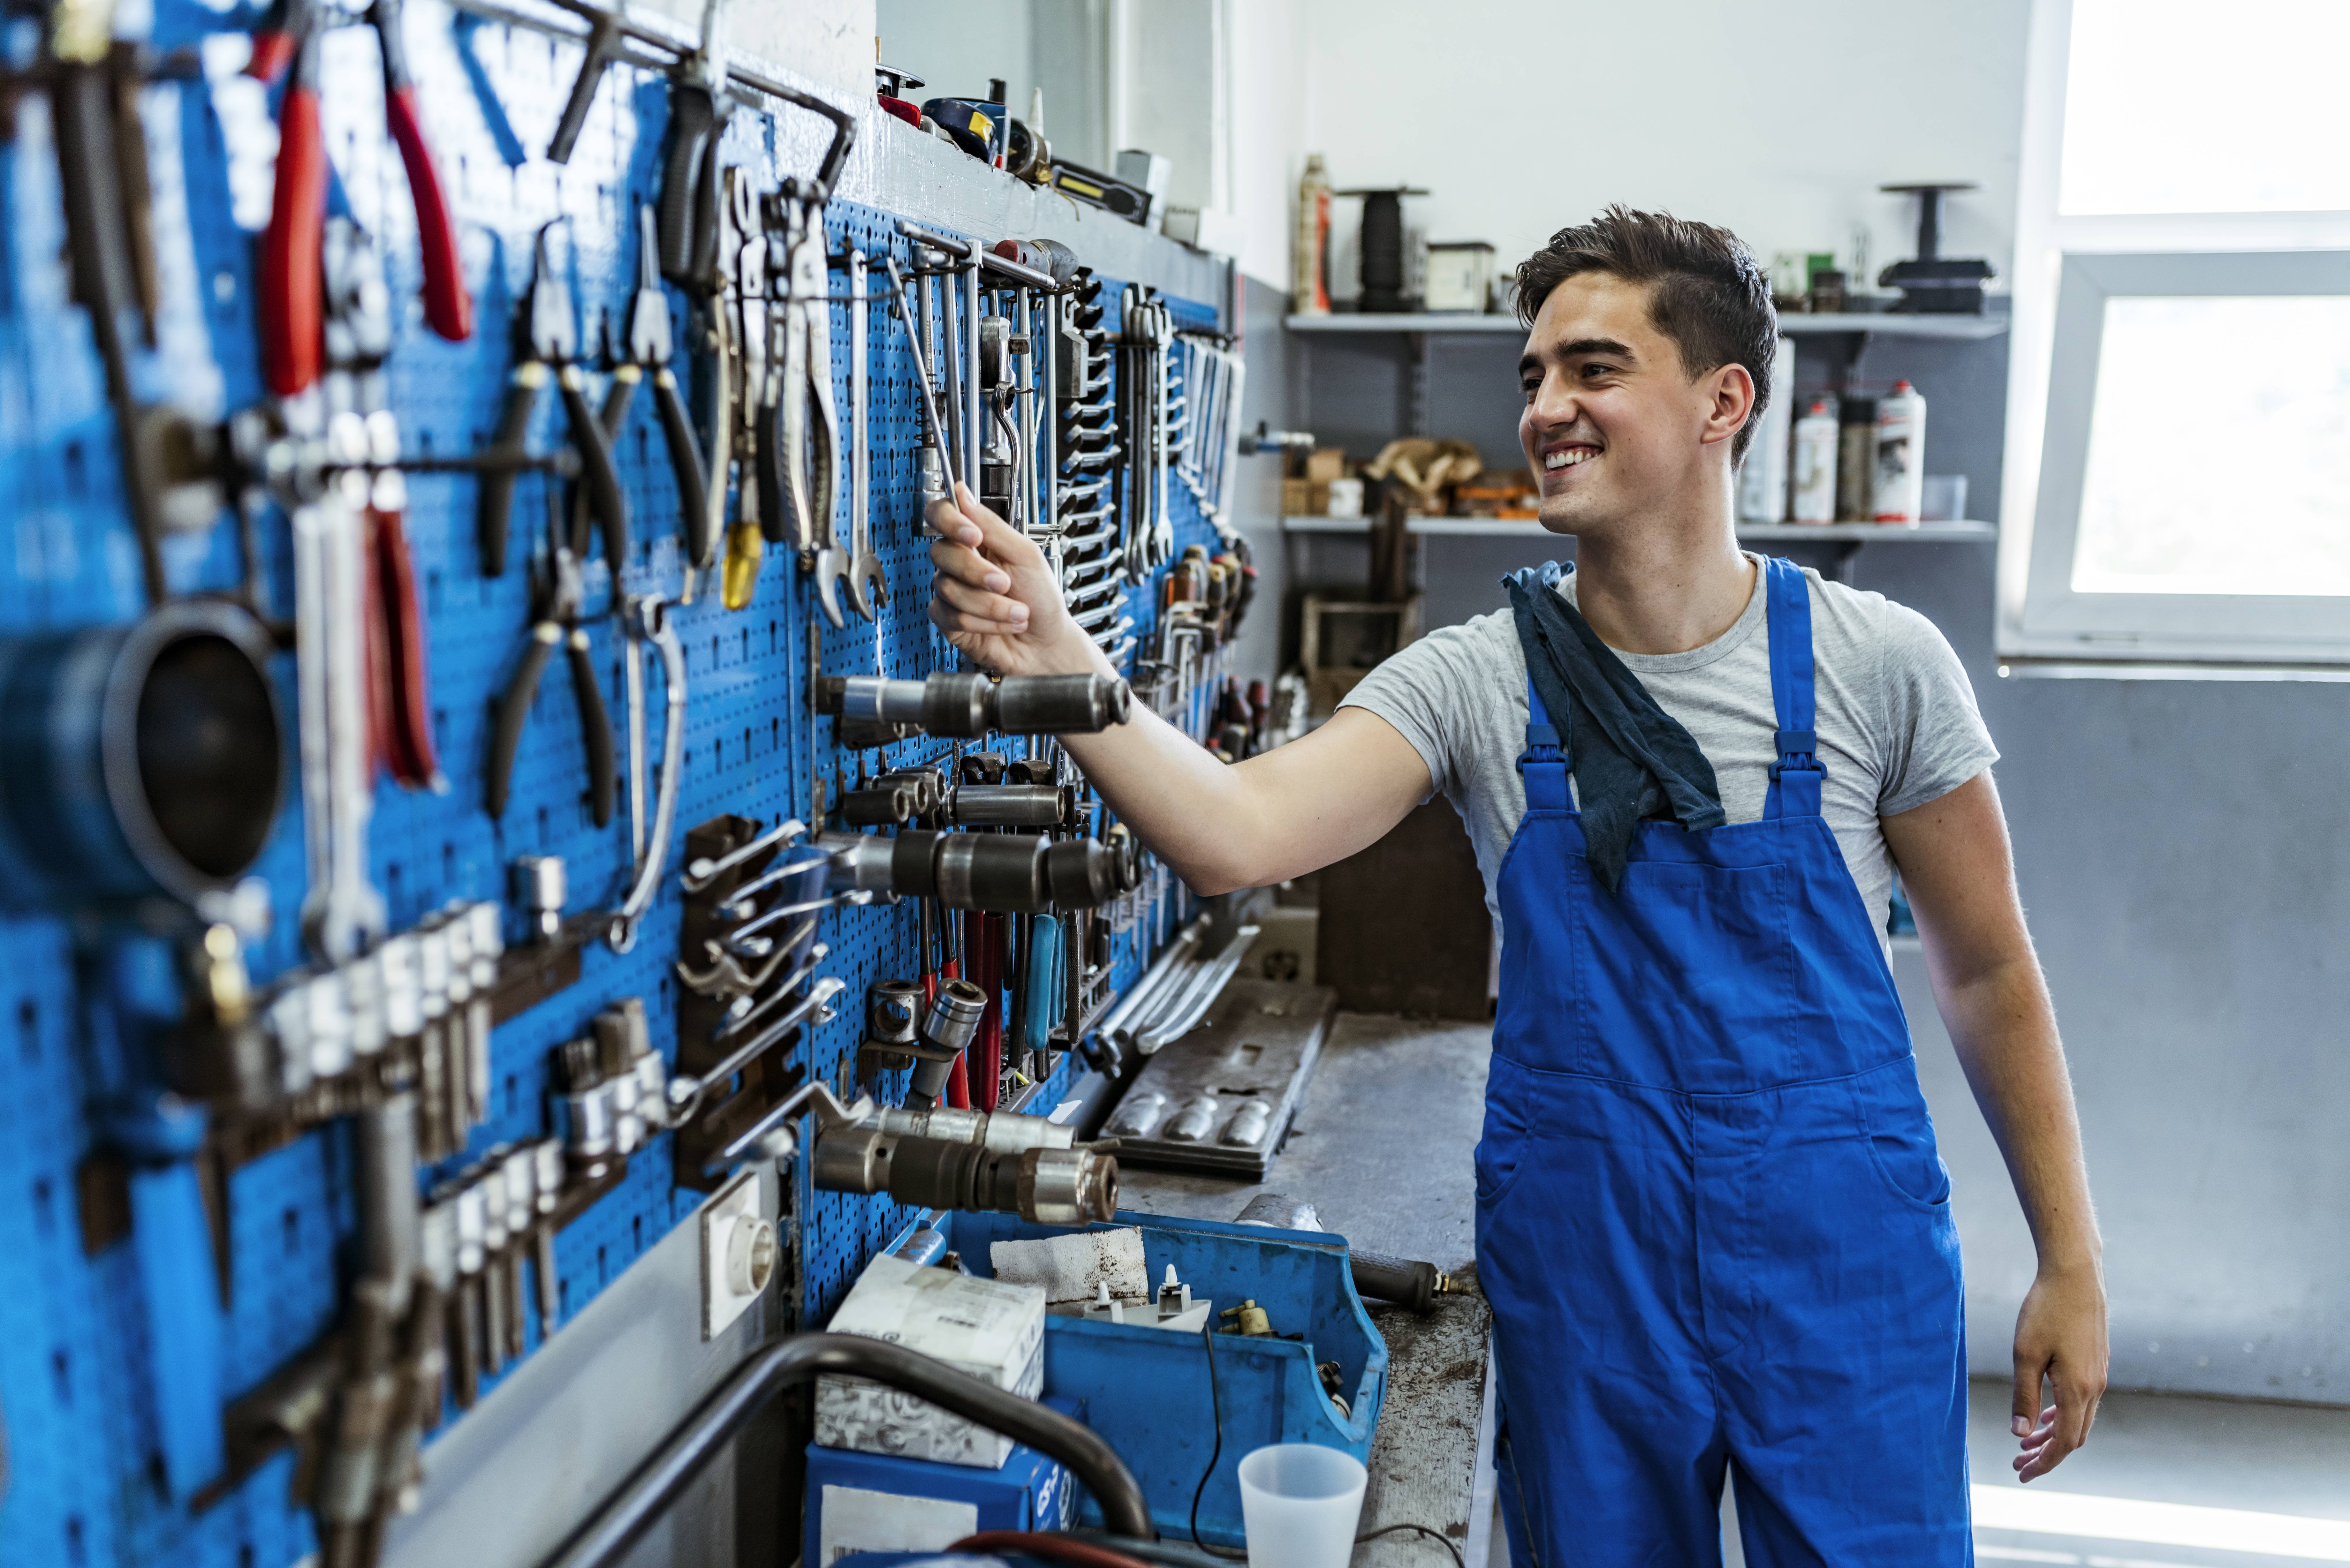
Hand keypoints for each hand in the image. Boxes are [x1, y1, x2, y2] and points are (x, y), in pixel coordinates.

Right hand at [926, 483, 1106, 678]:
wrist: (1046, 642)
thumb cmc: (1042, 599)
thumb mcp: (1026, 555)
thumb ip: (993, 524)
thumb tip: (962, 492)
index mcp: (977, 540)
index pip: (942, 515)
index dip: (949, 521)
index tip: (972, 536)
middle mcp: (960, 563)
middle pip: (941, 552)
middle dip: (977, 572)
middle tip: (1005, 583)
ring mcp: (952, 591)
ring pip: (948, 588)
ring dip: (990, 604)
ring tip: (1016, 610)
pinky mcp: (948, 620)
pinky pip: (951, 615)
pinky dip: (984, 622)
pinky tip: (1002, 624)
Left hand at [2009, 1258, 2108, 1480]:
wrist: (2075, 1274)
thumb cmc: (2046, 1310)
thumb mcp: (2025, 1354)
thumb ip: (2023, 1396)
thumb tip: (2019, 1434)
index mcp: (2078, 1390)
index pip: (2064, 1443)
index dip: (2044, 1463)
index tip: (2022, 1474)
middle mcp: (2095, 1387)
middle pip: (2073, 1436)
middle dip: (2047, 1454)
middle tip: (2018, 1463)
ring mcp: (2098, 1375)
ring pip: (2079, 1419)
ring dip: (2053, 1434)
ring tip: (2026, 1443)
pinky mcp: (2096, 1362)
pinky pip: (2082, 1401)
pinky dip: (2062, 1414)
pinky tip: (2044, 1415)